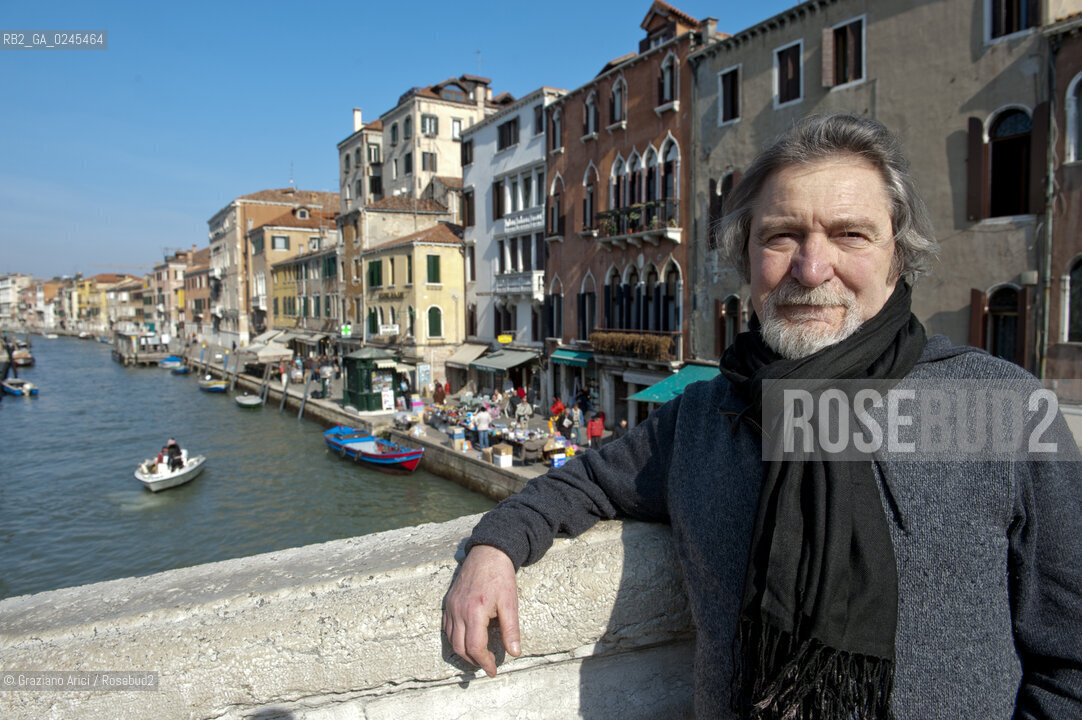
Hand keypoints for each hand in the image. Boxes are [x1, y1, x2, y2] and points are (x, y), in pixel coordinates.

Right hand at [443, 544, 520, 676]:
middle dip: (473, 661)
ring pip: (451, 639)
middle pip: (460, 648)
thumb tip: (515, 653)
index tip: (493, 670)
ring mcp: (451, 606)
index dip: (484, 663)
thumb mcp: (510, 603)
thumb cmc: (500, 577)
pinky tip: (467, 639)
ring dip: (464, 652)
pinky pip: (447, 627)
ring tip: (478, 656)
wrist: (488, 553)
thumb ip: (511, 630)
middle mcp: (459, 611)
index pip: (475, 648)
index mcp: (475, 612)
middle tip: (487, 666)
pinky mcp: (449, 602)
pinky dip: (455, 639)